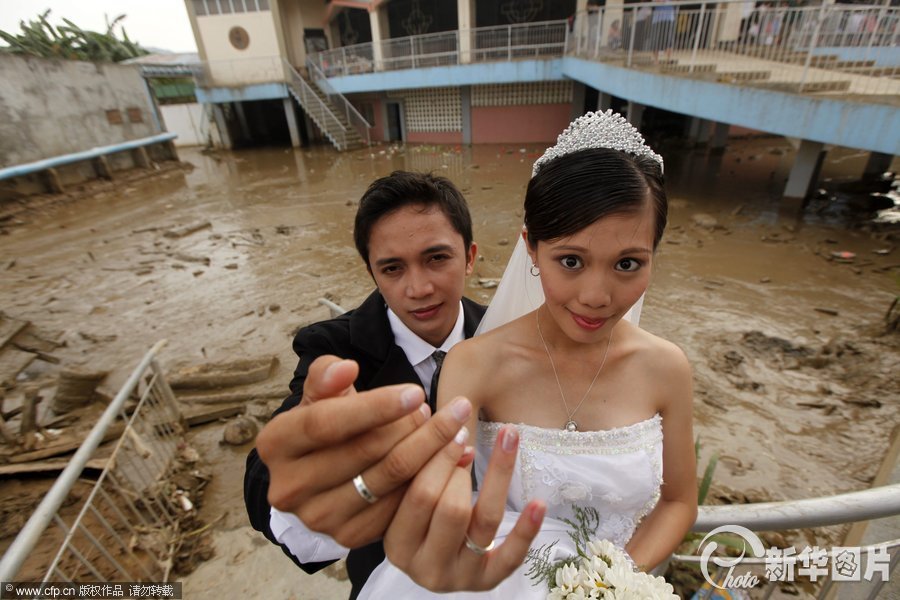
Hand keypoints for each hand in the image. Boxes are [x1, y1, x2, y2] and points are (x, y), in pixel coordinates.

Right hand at [256, 355, 471, 547]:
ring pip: (387, 479)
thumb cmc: (326, 421)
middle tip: (449, 409)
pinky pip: (398, 507)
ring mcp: (318, 518)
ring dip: (430, 451)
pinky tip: (453, 456)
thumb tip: (346, 368)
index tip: (416, 393)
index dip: (374, 407)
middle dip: (413, 427)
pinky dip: (430, 479)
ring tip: (455, 427)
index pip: (327, 423)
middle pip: (364, 452)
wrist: (321, 472)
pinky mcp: (347, 537)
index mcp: (275, 444)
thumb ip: (326, 375)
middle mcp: (288, 488)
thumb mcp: (320, 394)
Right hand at [383, 421, 545, 591]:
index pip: (417, 493)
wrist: (434, 565)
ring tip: (507, 441)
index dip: (436, 455)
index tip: (450, 423)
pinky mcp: (488, 581)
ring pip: (483, 520)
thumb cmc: (419, 520)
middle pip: (450, 507)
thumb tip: (453, 431)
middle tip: (464, 440)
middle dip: (459, 466)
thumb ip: (420, 468)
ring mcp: (459, 577)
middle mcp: (426, 567)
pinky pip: (512, 555)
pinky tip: (538, 502)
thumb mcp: (407, 497)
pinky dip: (526, 528)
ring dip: (498, 475)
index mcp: (397, 545)